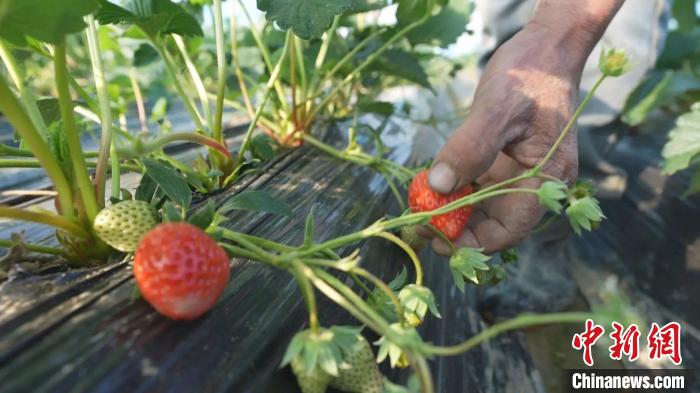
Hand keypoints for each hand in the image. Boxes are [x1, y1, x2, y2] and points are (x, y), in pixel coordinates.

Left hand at [425, 25, 582, 254]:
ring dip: (454, 211)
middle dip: (458, 229)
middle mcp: (537, 183)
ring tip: (421, 207)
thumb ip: (469, 149)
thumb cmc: (529, 74)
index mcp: (547, 178)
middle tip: (420, 224)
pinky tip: (432, 185)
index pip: (510, 229)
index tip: (438, 241)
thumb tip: (438, 187)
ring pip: (485, 208)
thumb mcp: (497, 108)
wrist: (546, 47)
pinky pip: (480, 187)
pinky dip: (457, 190)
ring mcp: (521, 174)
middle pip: (495, 223)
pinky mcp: (506, 163)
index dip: (474, 242)